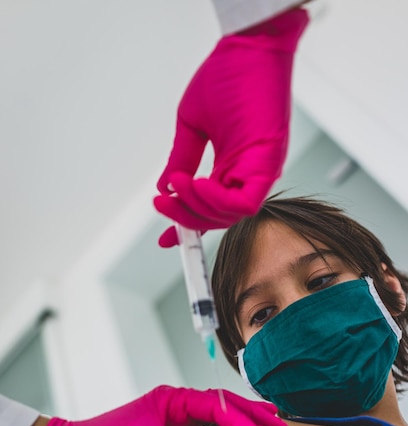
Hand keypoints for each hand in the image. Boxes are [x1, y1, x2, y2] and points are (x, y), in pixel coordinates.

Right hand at [154, 8, 308, 247]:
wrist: (247, 46)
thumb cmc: (227, 76)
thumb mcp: (192, 126)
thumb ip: (182, 159)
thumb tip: (165, 187)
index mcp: (232, 167)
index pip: (210, 208)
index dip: (186, 225)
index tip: (165, 237)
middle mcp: (247, 174)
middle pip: (217, 218)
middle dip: (185, 217)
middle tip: (163, 201)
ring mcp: (259, 170)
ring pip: (229, 215)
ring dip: (197, 206)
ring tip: (178, 184)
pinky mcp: (268, 163)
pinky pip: (244, 202)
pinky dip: (218, 202)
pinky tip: (197, 184)